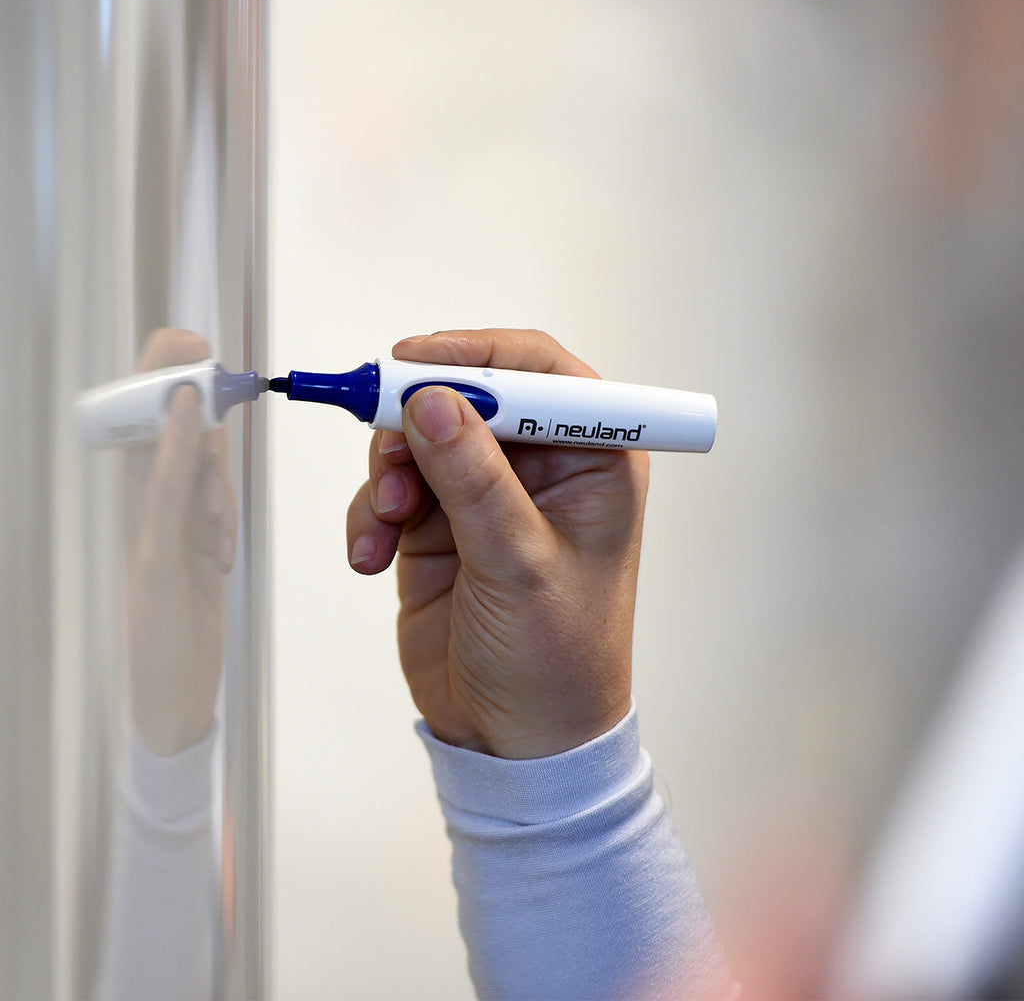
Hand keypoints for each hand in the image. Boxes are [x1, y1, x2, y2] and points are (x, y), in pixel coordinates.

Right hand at [122, 329, 237, 754]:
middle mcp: (143, 514)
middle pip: (147, 434)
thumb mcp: (197, 545)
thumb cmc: (183, 618)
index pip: (161, 433)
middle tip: (184, 338)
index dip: (168, 382)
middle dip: (164, 380)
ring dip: (178, 414)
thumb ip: (201, 492)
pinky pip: (163, 500)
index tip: (187, 342)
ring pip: (157, 459)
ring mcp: (142, 538)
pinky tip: (185, 417)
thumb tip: (208, 438)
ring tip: (191, 372)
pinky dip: (174, 455)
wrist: (169, 698)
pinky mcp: (152, 568)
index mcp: (159, 506)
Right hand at [346, 329, 648, 758]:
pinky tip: (370, 555)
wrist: (515, 739)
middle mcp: (539, 467)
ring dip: (389, 470)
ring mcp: (484, 495)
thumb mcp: (519, 565)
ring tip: (386, 521)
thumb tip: (432, 400)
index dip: (476, 355)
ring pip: (419, 436)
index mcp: (591, 460)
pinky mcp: (439, 526)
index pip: (538, 371)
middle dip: (417, 416)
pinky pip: (391, 487)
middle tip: (388, 449)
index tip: (414, 365)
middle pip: (466, 394)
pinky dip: (370, 512)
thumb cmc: (555, 660)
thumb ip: (474, 480)